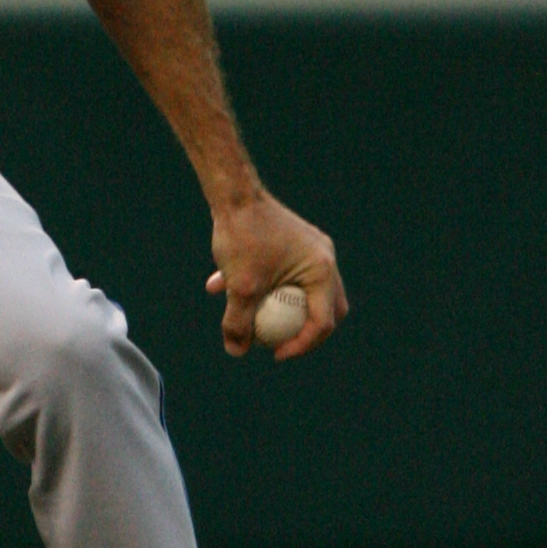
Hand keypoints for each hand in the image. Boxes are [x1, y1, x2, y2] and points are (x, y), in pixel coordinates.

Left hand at [206, 190, 346, 362]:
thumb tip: (237, 352)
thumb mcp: (239, 286)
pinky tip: (222, 287)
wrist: (233, 193)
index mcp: (322, 271)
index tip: (274, 353)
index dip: (300, 345)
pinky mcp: (294, 242)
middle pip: (322, 308)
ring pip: (299, 290)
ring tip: (250, 319)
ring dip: (276, 306)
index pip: (322, 322)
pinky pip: (284, 272)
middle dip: (300, 330)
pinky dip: (261, 284)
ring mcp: (312, 248)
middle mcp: (325, 259)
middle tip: (278, 343)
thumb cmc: (241, 237)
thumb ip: (238, 322)